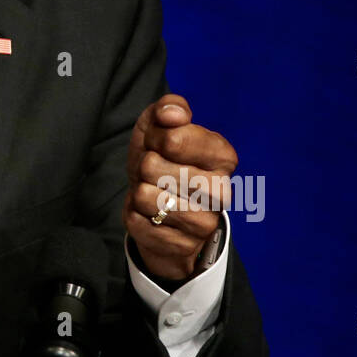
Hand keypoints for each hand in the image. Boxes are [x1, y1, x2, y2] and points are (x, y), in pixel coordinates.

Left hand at [123, 94, 237, 280]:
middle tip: (154, 172)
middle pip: (154, 168)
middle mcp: (222, 191)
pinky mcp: (183, 247)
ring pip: (146, 198)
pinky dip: (134, 216)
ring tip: (152, 192)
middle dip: (144, 166)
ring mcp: (205, 223)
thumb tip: (172, 114)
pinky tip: (149, 215)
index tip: (160, 144)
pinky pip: (137, 224)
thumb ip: (168, 109)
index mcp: (223, 156)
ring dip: (139, 192)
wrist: (158, 208)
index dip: (155, 139)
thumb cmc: (161, 160)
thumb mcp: (160, 127)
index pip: (173, 139)